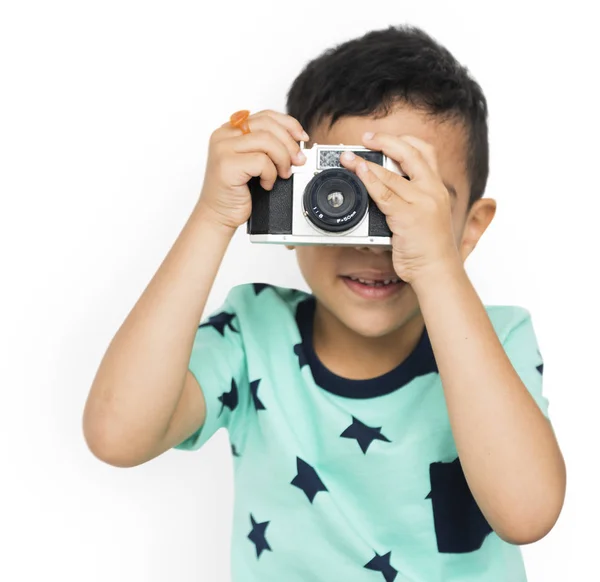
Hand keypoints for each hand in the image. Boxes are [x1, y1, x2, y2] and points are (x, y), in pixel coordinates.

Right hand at [197, 110, 308, 229]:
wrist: (218, 215)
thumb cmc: (236, 192)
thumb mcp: (254, 162)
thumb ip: (267, 147)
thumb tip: (297, 143)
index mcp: (230, 130)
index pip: (265, 116)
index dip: (288, 124)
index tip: (302, 138)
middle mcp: (224, 135)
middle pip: (268, 125)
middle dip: (289, 144)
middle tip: (298, 161)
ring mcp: (223, 149)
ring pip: (267, 141)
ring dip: (282, 159)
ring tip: (282, 174)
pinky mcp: (227, 164)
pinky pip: (261, 161)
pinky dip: (270, 174)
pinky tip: (266, 184)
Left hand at [340, 132, 461, 285]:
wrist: (436, 269)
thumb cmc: (429, 247)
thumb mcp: (427, 216)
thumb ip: (412, 199)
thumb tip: (385, 186)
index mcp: (437, 188)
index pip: (425, 152)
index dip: (403, 140)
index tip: (384, 139)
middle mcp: (432, 191)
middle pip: (410, 153)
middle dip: (385, 141)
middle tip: (366, 138)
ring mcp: (421, 202)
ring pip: (391, 173)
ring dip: (366, 162)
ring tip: (349, 157)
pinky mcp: (407, 216)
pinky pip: (384, 194)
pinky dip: (369, 181)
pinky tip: (359, 174)